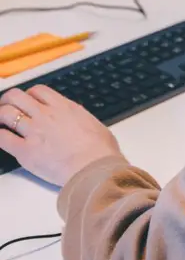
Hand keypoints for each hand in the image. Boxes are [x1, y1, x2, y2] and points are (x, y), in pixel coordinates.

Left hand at [0, 85, 121, 186]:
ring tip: (0, 121)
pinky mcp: (25, 151)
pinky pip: (2, 138)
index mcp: (63, 106)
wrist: (93, 168)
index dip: (29, 95)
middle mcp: (45, 115)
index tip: (28, 102)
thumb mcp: (93, 123)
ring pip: (6, 114)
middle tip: (6, 107)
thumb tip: (76, 117)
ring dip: (1, 116)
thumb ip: (78, 117)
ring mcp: (34, 131)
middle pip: (17, 96)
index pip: (37, 90)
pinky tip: (0, 138)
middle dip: (9, 100)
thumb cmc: (99, 150)